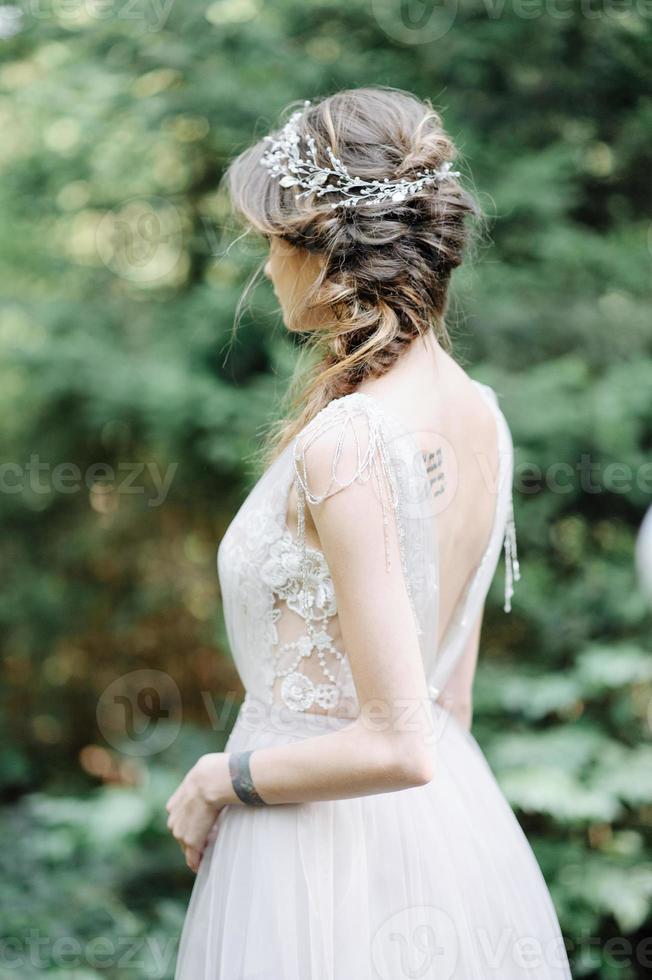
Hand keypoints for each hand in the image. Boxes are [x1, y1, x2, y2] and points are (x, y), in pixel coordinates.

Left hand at [165, 752, 233, 872]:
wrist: (211, 780)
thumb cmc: (212, 772)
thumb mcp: (202, 774)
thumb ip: (202, 781)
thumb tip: (219, 774)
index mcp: (173, 805)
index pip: (180, 821)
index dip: (192, 824)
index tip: (204, 827)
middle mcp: (173, 820)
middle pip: (182, 836)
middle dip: (195, 838)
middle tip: (211, 838)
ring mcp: (180, 832)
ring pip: (188, 847)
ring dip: (198, 849)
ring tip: (212, 847)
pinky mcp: (191, 841)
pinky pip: (193, 858)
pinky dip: (197, 862)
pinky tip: (202, 866)